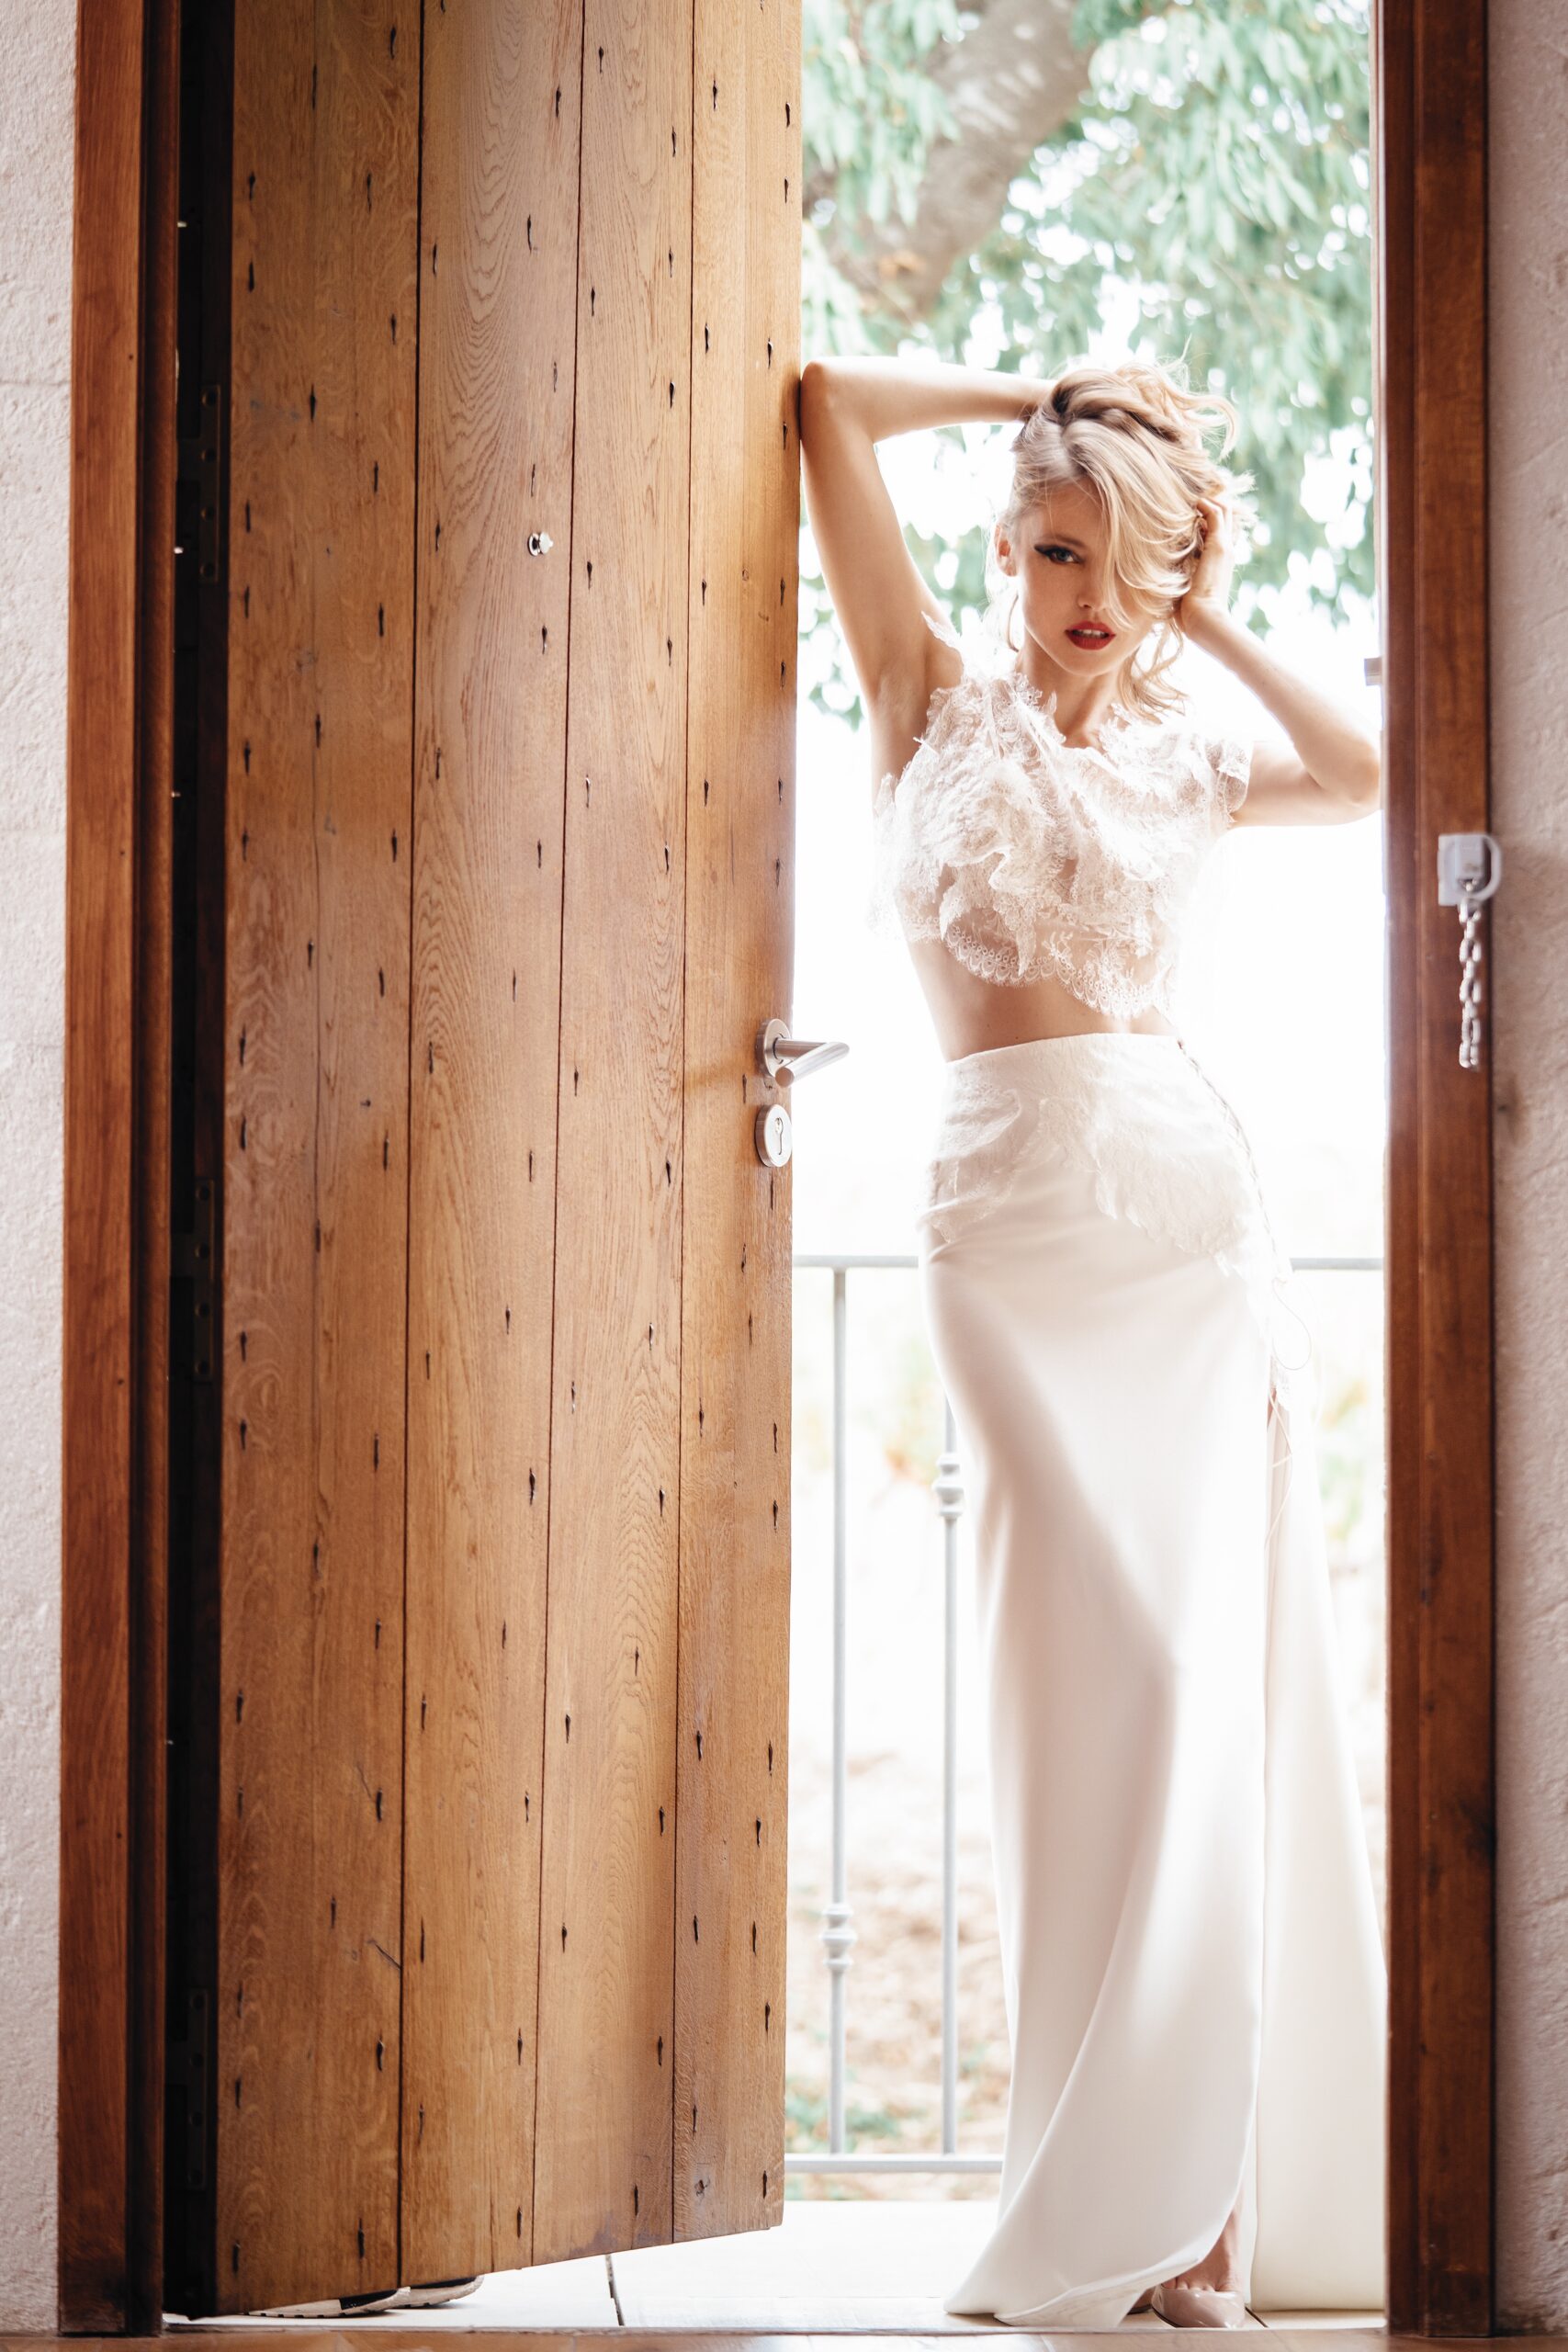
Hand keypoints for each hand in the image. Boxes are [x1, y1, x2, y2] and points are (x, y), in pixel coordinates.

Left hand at [1176, 493, 1235, 640]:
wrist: (1203, 618)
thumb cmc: (1190, 612)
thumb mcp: (1184, 591)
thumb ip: (1180, 579)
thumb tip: (1164, 580)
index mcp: (1220, 563)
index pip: (1221, 533)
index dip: (1210, 520)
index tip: (1193, 515)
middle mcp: (1226, 552)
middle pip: (1227, 518)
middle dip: (1212, 505)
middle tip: (1195, 499)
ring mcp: (1224, 547)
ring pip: (1225, 511)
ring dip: (1209, 501)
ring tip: (1193, 497)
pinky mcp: (1219, 545)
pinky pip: (1217, 514)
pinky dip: (1207, 505)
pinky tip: (1194, 503)